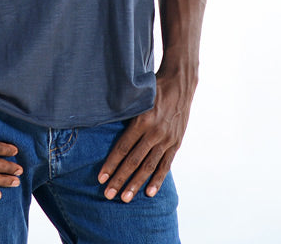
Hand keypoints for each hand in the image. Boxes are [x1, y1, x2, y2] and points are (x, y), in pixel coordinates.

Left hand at [97, 73, 195, 202]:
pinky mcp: (175, 143)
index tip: (101, 177)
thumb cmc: (153, 88)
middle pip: (133, 161)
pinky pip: (165, 165)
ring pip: (148, 167)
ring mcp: (166, 139)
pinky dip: (157, 180)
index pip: (123, 147)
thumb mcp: (137, 97)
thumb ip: (125, 113)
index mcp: (142, 120)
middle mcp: (154, 132)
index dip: (111, 164)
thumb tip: (103, 123)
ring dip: (135, 184)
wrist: (179, 84)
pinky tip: (149, 193)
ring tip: (125, 198)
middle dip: (120, 179)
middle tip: (108, 194)